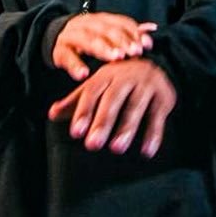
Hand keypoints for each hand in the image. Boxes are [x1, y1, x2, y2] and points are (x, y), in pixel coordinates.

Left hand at [48, 58, 175, 157]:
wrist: (155, 65)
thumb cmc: (119, 80)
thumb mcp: (97, 86)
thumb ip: (75, 101)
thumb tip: (52, 114)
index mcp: (106, 75)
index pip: (92, 92)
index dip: (83, 112)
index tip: (76, 132)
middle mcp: (126, 77)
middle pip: (112, 100)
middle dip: (102, 122)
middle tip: (93, 144)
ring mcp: (146, 85)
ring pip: (135, 107)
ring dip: (126, 129)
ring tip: (116, 148)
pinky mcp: (163, 97)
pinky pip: (157, 117)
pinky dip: (153, 134)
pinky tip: (146, 151)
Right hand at [52, 13, 156, 79]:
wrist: (54, 37)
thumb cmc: (86, 37)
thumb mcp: (105, 32)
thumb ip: (127, 32)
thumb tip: (151, 28)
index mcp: (100, 19)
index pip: (119, 22)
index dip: (133, 32)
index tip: (146, 44)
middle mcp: (86, 24)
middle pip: (105, 29)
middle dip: (121, 41)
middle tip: (134, 52)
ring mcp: (71, 36)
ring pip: (87, 40)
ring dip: (103, 49)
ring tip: (115, 58)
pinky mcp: (59, 50)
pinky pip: (66, 56)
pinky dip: (75, 65)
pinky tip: (84, 74)